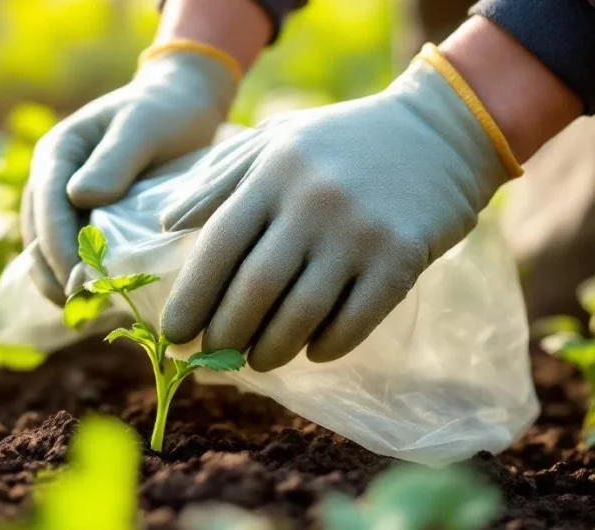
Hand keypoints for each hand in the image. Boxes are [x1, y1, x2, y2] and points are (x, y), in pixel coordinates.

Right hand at [22, 46, 237, 304]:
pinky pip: (72, 256)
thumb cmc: (165, 111)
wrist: (183, 104)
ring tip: (89, 313)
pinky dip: (81, 279)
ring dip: (64, 282)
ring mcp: (66, 203)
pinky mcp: (86, 221)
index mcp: (58, 152)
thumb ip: (115, 158)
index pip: (47, 205)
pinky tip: (101, 303)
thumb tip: (79, 197)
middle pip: (40, 235)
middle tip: (83, 309)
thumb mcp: (144, 126)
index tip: (77, 279)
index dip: (58, 246)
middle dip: (57, 273)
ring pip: (49, 252)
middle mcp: (53, 180)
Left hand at [159, 44, 523, 371]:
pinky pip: (355, 321)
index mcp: (272, 172)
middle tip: (215, 355)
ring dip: (272, 350)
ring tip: (258, 360)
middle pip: (254, 289)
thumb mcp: (273, 141)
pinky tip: (313, 351)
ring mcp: (359, 231)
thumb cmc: (339, 141)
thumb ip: (217, 179)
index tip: (173, 336)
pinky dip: (327, 346)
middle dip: (226, 334)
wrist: (438, 131)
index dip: (191, 299)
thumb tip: (165, 224)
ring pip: (301, 314)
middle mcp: (313, 202)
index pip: (217, 247)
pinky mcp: (401, 257)